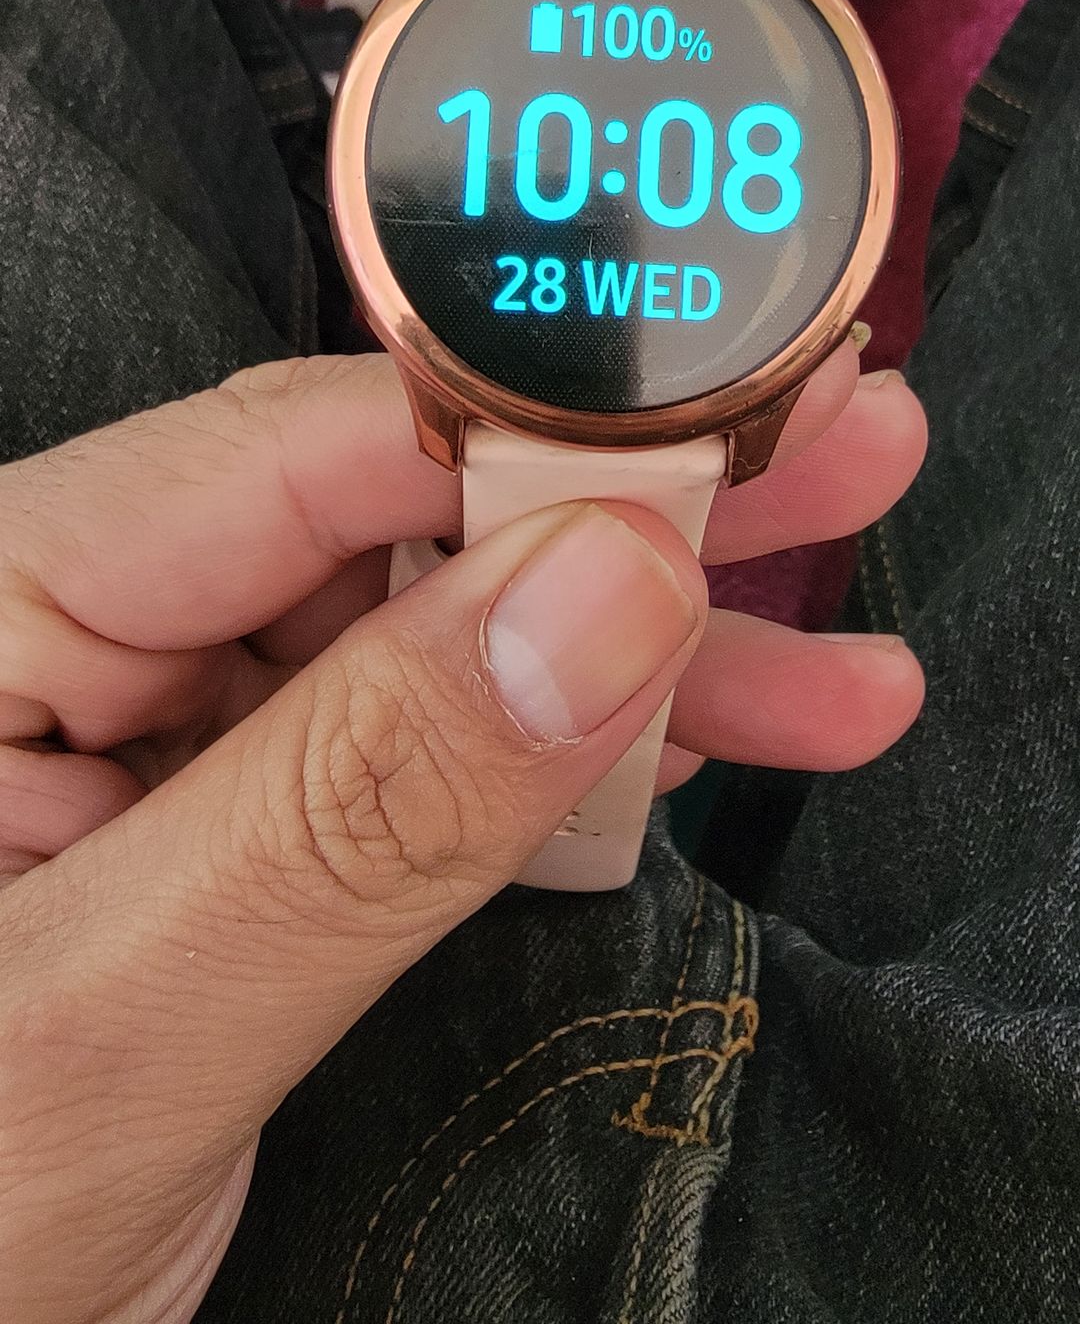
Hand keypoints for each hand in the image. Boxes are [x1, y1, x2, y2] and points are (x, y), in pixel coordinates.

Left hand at [0, 347, 923, 1322]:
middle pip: (392, 519)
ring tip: (831, 675)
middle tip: (833, 461)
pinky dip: (562, 761)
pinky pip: (418, 754)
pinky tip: (693, 750)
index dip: (533, 431)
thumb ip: (352, 805)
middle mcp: (84, 635)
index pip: (297, 450)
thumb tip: (602, 589)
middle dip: (626, 515)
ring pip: (433, 637)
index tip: (729, 433)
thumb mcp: (116, 1024)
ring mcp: (164, 742)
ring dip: (636, 652)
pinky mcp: (233, 836)